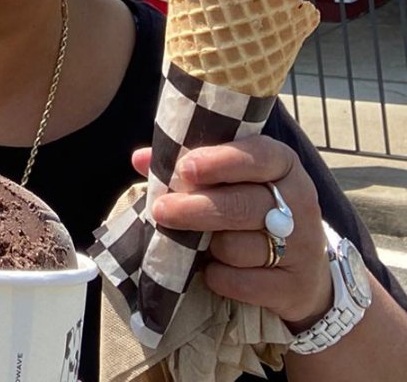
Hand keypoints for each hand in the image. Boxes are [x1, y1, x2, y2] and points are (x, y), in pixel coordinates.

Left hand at [131, 136, 332, 326]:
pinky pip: (244, 283)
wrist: (300, 272)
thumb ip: (188, 166)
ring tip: (202, 243)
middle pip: (243, 205)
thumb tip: (140, 159)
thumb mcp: (229, 180)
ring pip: (240, 246)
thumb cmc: (250, 208)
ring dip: (209, 247)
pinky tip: (212, 270)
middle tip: (161, 211)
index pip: (258, 156)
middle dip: (197, 209)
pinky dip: (220, 278)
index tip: (185, 169)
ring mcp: (303, 246)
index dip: (220, 162)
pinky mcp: (295, 287)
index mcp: (282, 164)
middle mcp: (299, 201)